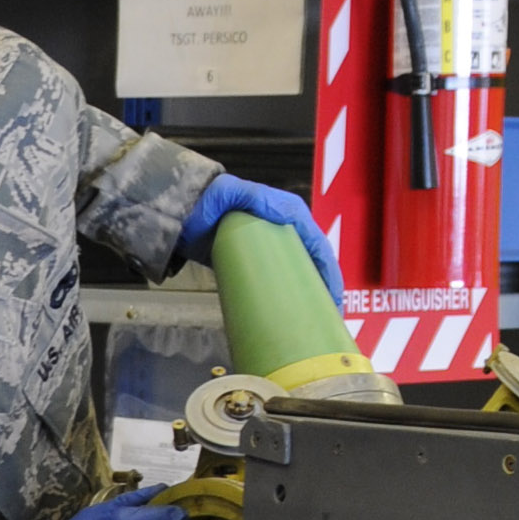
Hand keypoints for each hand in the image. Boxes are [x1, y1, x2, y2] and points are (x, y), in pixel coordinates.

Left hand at [175, 174, 345, 304]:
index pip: (319, 247)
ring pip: (299, 277)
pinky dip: (288, 301)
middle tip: (328, 321)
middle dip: (325, 293)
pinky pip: (279, 284)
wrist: (185, 213)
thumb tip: (286, 215)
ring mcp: (272, 248)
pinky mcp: (258, 263)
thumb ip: (257, 198)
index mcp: (290, 214)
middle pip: (313, 266)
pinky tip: (292, 320)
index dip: (330, 275)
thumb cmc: (211, 199)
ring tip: (314, 326)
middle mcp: (286, 231)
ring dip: (310, 300)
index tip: (333, 302)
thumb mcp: (236, 194)